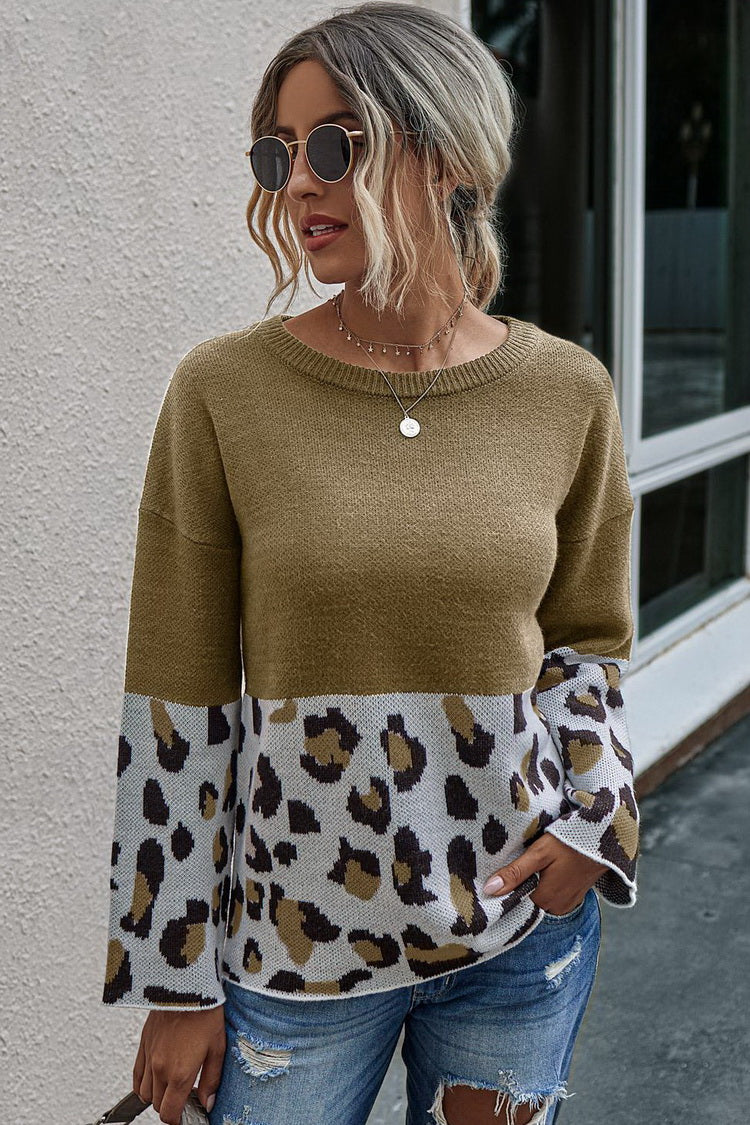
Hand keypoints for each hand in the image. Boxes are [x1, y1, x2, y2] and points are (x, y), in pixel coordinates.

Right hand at [133, 1005, 225, 1124]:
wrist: (187, 985)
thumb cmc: (205, 1013)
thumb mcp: (218, 1049)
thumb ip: (212, 1080)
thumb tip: (208, 1103)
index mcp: (180, 1073)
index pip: (170, 1113)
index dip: (178, 1120)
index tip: (187, 1115)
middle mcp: (160, 1068)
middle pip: (157, 1105)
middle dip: (170, 1106)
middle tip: (185, 1097)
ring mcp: (149, 1056)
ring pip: (144, 1093)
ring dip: (157, 1095)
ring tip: (172, 1085)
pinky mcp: (143, 1044)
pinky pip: (136, 1075)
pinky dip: (143, 1083)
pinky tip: (156, 1078)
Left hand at [483, 834, 608, 914]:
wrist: (604, 838)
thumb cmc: (570, 842)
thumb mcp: (539, 853)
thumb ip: (515, 872)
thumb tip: (488, 890)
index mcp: (545, 900)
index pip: (515, 904)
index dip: (502, 894)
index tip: (490, 883)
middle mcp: (556, 908)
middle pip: (527, 903)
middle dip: (516, 890)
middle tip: (504, 872)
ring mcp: (567, 903)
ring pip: (539, 900)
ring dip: (530, 888)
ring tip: (520, 871)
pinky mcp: (574, 896)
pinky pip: (552, 897)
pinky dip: (543, 887)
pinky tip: (539, 873)